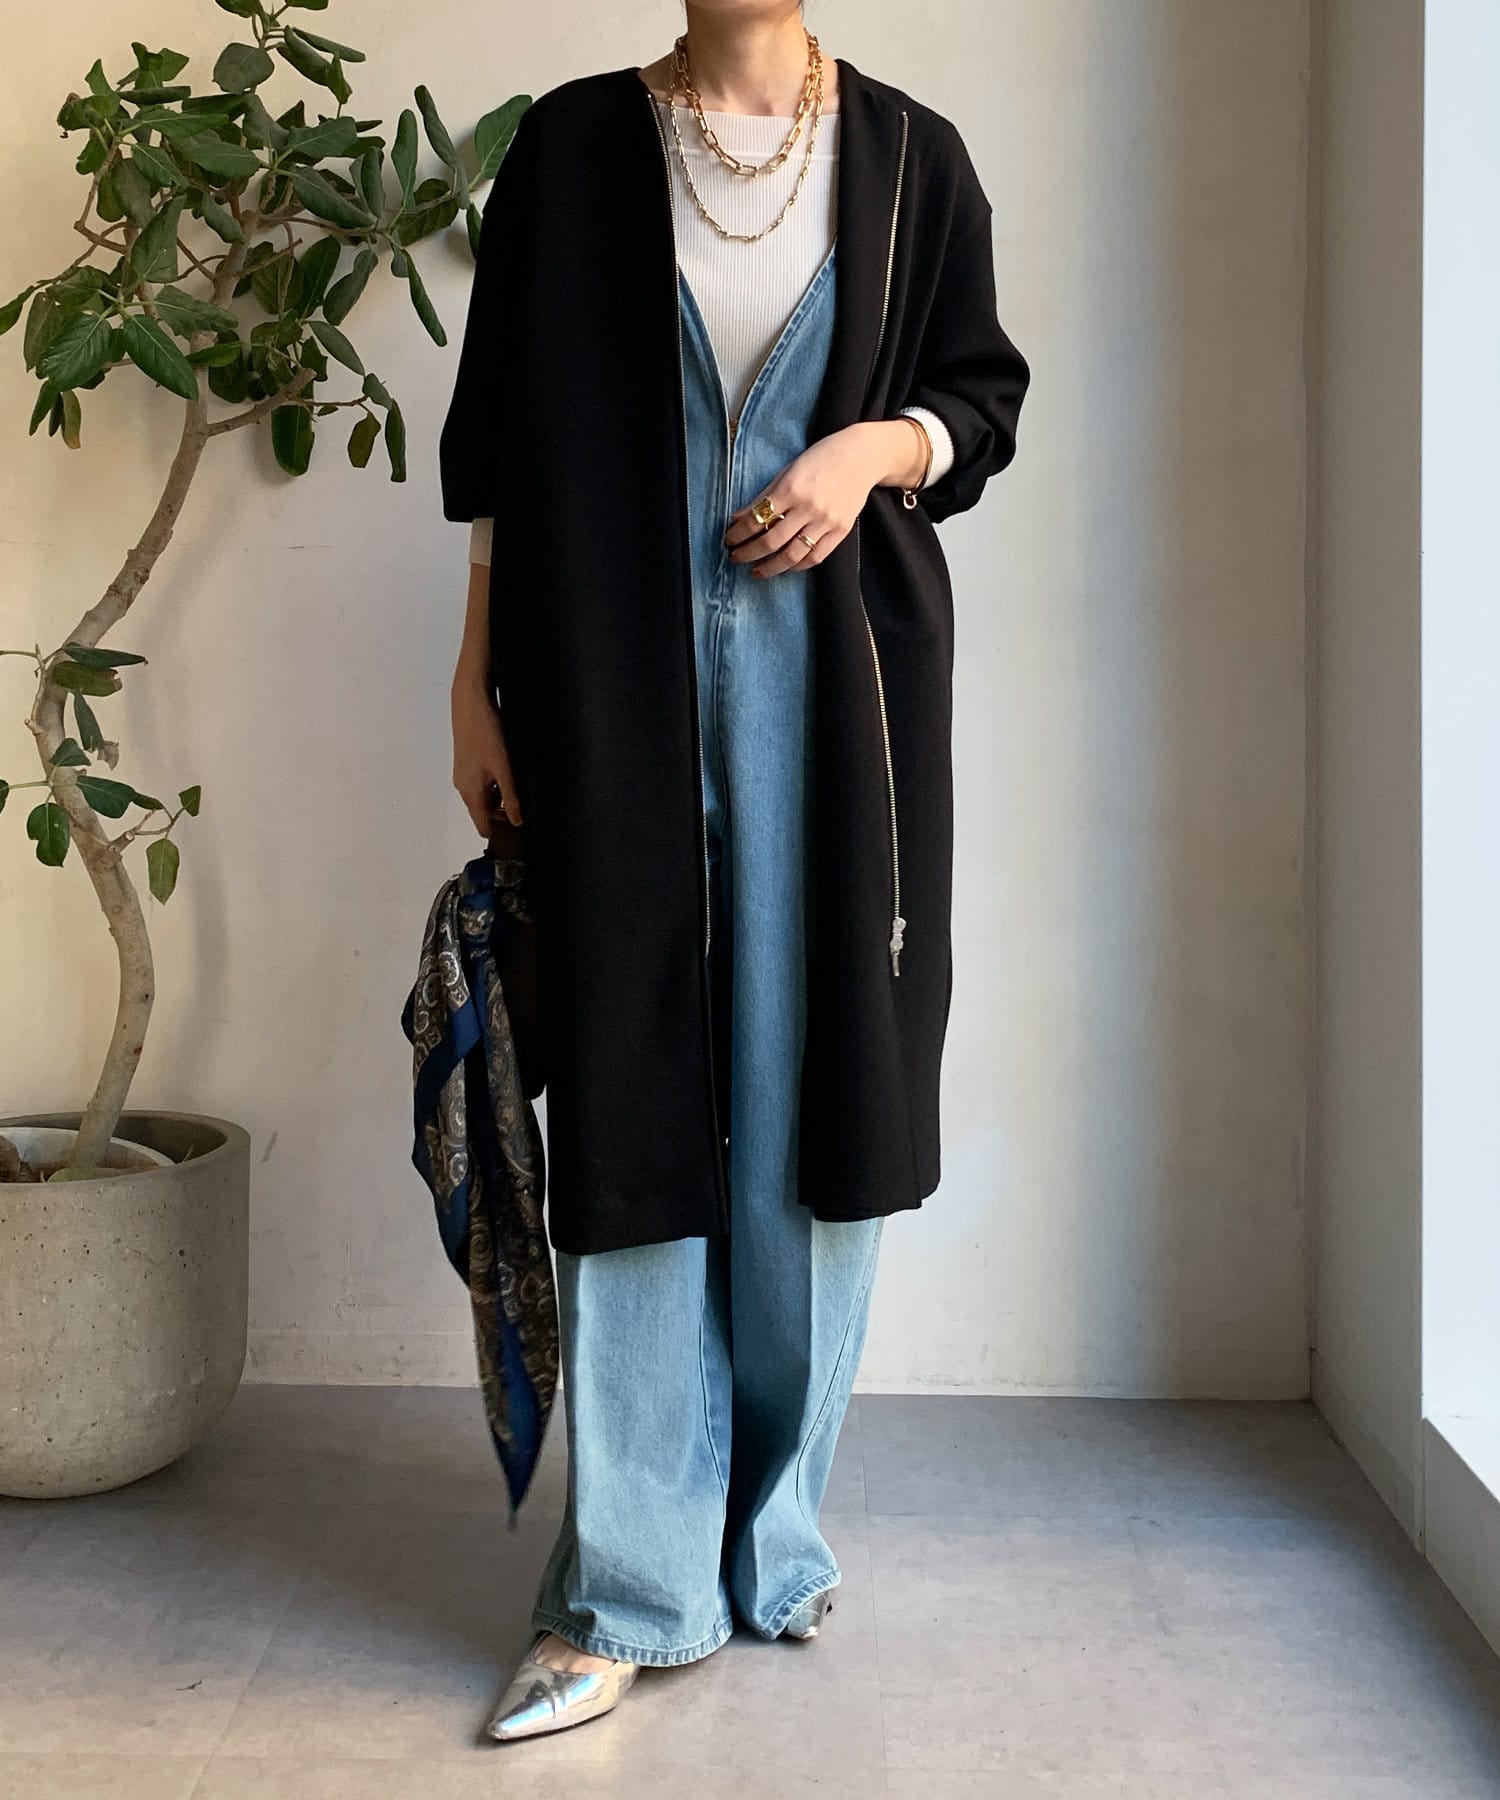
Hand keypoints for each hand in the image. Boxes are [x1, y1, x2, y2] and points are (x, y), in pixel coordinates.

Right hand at [451, 679, 521, 832]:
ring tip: (518, 785)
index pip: (483, 827)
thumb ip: (510, 797)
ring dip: (499, 796)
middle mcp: (463, 788)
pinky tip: (507, 771)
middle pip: (484, 813)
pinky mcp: (466, 765)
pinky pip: (481, 784)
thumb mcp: (504, 768)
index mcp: (471, 794)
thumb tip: (517, 821)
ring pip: (484, 797)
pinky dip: (494, 783)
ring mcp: (463, 776)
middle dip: (502, 814)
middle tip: (525, 806)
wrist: (469, 704)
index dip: (500, 832)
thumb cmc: (485, 734)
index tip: (518, 831)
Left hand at [722, 419, 922, 577]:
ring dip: (770, 567)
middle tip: (735, 559)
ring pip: (792, 555)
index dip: (738, 534)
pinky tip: (785, 567)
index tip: (728, 541)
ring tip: (757, 570)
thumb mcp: (788, 470)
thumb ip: (765, 496)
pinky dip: (797, 566)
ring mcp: (826, 521)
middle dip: (748, 554)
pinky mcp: (841, 531)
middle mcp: (808, 507)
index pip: (756, 519)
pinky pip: (815, 557)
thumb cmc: (821, 459)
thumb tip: (738, 518)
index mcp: (791, 488)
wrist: (862, 456)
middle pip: (771, 542)